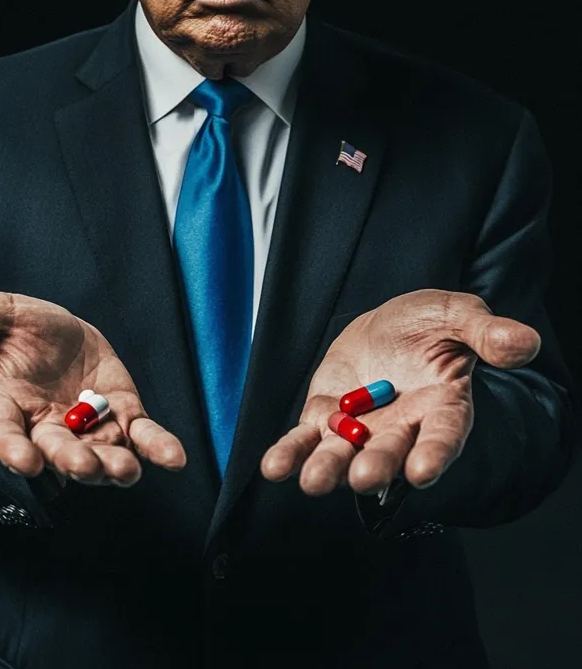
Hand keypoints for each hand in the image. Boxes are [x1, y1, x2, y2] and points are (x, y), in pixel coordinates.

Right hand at [0, 291, 186, 486]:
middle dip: (71, 460)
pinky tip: (175, 458)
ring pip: (99, 452)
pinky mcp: (121, 415)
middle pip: (55, 451)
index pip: (1, 433)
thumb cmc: (18, 328)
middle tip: (86, 466)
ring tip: (126, 470)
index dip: (11, 450)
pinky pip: (140, 436)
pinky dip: (158, 447)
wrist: (58, 331)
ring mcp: (85, 426)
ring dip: (113, 464)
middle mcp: (43, 427)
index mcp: (4, 406)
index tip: (25, 462)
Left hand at [260, 289, 540, 496]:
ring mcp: (361, 427)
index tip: (422, 472)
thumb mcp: (458, 314)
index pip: (444, 435)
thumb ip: (486, 332)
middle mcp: (402, 427)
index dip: (435, 454)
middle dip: (377, 467)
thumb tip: (524, 342)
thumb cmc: (430, 323)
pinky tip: (273, 467)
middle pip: (390, 452)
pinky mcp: (326, 417)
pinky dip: (290, 453)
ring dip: (328, 468)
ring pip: (345, 454)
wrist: (388, 324)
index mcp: (442, 406)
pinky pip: (306, 438)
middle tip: (363, 479)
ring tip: (312, 482)